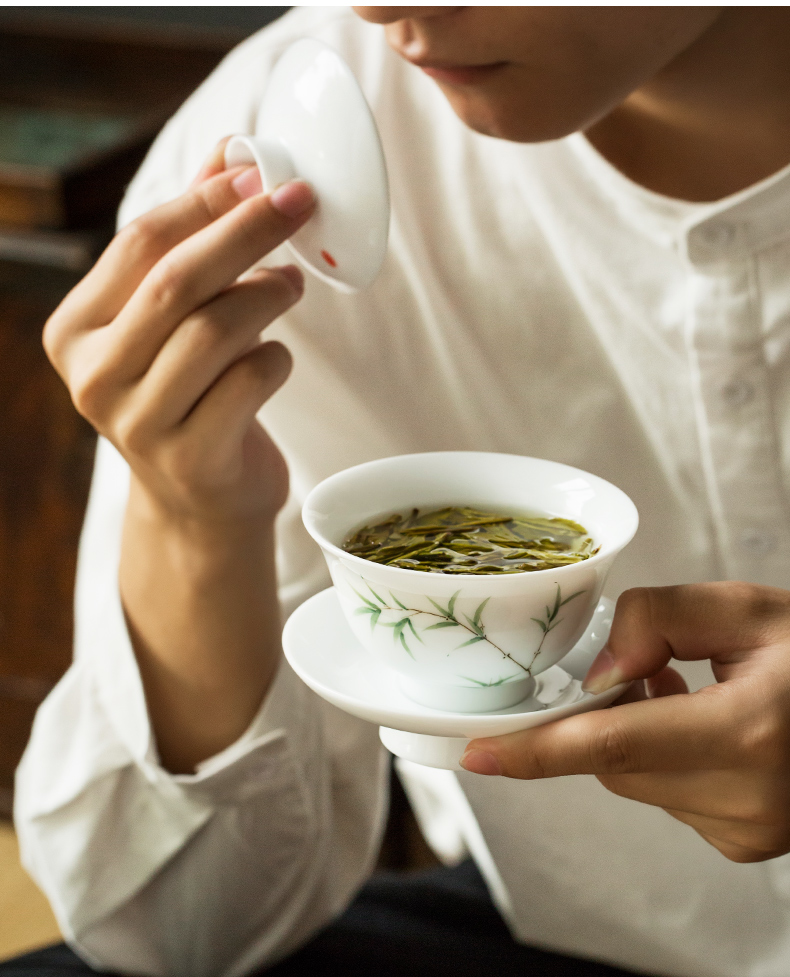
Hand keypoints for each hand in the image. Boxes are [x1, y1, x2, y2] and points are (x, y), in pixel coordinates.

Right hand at [42, 141, 315, 770]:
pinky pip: (250, 383)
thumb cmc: (189, 397)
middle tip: (300, 202)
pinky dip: (278, 359)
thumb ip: (192, 241)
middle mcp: (95, 378)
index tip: (261, 172)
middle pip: (178, 281)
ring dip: (269, 295)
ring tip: (294, 286)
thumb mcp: (173, 321)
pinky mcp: (193, 459)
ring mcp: (139, 425)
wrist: (199, 505)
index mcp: (76, 331)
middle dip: (246, 231)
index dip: (206, 200)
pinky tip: (278, 362)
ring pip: (216, 330)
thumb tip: (232, 153)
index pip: (141, 243)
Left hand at [461, 583, 789, 862]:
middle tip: (651, 673)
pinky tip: (707, 727)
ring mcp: (747, 831)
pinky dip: (666, 759)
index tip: (479, 754)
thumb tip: (599, 673)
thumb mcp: (746, 609)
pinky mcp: (744, 844)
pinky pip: (666, 795)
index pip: (616, 746)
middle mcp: (747, 798)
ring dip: (641, 735)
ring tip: (695, 695)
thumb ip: (662, 620)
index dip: (539, 751)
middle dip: (610, 714)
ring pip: (636, 779)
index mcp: (749, 732)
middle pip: (617, 759)